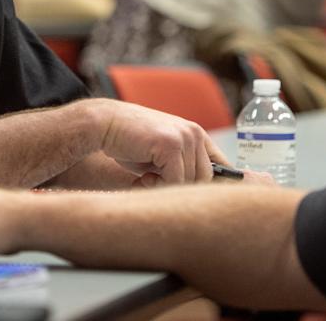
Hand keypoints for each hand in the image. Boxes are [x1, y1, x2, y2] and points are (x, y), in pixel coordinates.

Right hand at [82, 98, 229, 185]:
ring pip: (190, 182)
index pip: (221, 165)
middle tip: (155, 185)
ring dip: (166, 188)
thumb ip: (180, 168)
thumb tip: (200, 196)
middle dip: (181, 189)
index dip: (221, 184)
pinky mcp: (171, 144)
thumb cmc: (130, 143)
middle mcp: (194, 133)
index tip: (215, 202)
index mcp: (195, 134)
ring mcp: (184, 137)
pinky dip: (157, 187)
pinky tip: (141, 179)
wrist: (104, 125)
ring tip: (145, 180)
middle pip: (205, 180)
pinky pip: (175, 180)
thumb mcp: (161, 156)